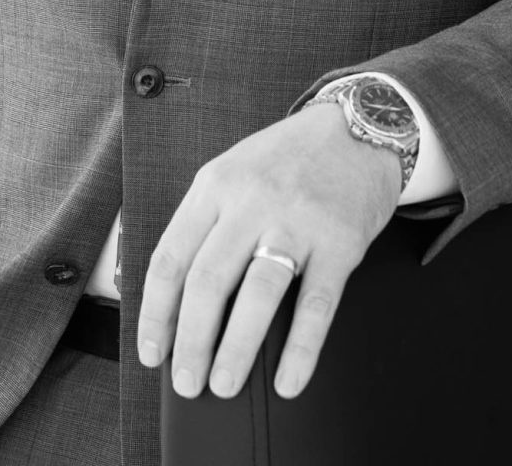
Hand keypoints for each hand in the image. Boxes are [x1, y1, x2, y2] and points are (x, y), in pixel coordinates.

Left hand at [136, 102, 400, 399]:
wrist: (359, 127)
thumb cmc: (288, 158)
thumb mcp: (233, 169)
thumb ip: (206, 220)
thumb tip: (174, 294)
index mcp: (216, 185)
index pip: (171, 257)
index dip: (155, 312)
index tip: (152, 351)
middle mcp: (251, 201)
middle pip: (207, 280)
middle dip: (191, 341)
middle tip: (186, 382)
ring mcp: (297, 221)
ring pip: (256, 294)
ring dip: (235, 349)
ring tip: (223, 385)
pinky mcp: (339, 242)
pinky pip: (316, 305)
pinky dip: (300, 349)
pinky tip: (288, 380)